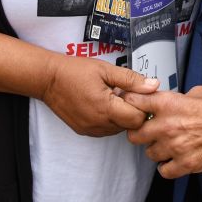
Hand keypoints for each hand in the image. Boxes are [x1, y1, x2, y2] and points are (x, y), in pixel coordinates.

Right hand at [42, 57, 157, 136]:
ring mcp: (91, 130)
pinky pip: (106, 130)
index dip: (142, 105)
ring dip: (121, 116)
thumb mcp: (106, 69)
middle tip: (123, 93)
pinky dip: (110, 120)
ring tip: (111, 97)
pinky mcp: (84, 131)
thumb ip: (131, 80)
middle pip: (129, 126)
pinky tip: (102, 104)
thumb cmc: (75, 71)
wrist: (48, 79)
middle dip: (132, 110)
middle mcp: (99, 124)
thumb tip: (154, 85)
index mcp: (106, 108)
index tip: (136, 92)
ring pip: (118, 129)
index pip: (138, 119)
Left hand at [124, 86, 201, 178]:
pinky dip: (167, 167)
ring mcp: (176, 147)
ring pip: (149, 154)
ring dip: (155, 149)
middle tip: (147, 131)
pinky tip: (174, 159)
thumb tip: (168, 101)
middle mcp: (167, 125)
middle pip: (134, 134)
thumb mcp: (197, 92)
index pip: (134, 102)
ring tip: (167, 145)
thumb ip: (176, 98)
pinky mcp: (187, 164)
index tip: (132, 107)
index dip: (131, 104)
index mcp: (169, 103)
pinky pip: (164, 171)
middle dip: (139, 132)